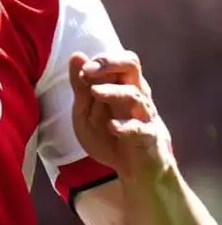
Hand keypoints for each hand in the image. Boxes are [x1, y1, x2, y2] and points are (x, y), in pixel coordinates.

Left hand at [70, 50, 172, 181]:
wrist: (133, 169)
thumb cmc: (108, 133)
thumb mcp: (85, 110)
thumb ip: (80, 86)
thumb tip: (76, 55)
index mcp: (121, 85)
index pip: (118, 61)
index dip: (102, 61)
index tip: (83, 69)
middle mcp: (136, 94)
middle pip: (132, 66)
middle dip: (111, 64)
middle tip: (89, 71)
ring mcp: (144, 115)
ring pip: (135, 95)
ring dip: (114, 92)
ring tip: (95, 92)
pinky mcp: (148, 138)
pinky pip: (141, 129)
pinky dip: (127, 127)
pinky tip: (112, 127)